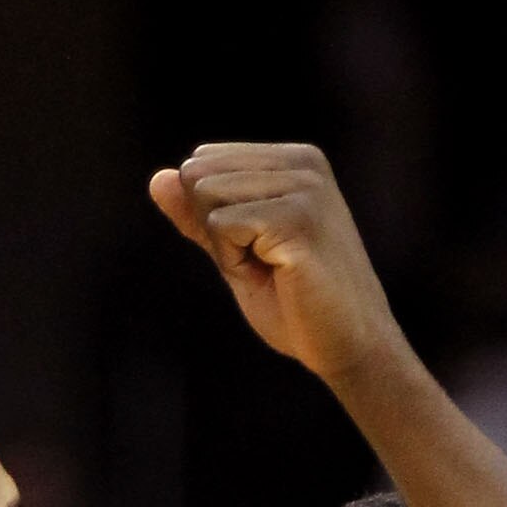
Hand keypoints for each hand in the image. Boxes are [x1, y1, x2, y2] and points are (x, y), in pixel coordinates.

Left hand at [148, 143, 405, 388]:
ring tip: (273, 269)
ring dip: (226, 248)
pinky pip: (222, 226)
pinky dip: (235, 262)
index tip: (258, 249)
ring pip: (206, 197)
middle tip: (264, 263)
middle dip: (214, 230)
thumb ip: (197, 214)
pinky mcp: (297, 217)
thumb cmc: (296, 304)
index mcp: (293, 160)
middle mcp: (302, 162)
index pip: (202, 162)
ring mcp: (304, 186)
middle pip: (198, 174)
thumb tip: (158, 178)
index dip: (212, 218)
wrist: (349, 346)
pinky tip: (278, 275)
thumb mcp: (235, 252)